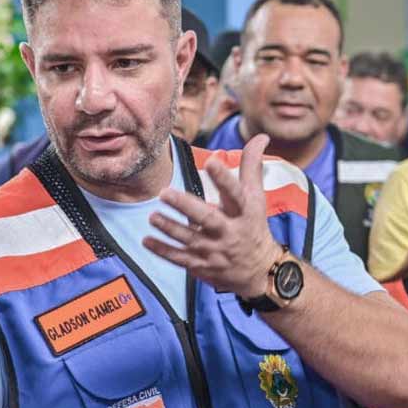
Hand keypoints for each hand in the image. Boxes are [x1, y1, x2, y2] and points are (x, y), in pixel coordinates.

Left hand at [144, 133, 281, 297]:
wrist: (259, 271)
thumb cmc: (253, 225)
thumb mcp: (257, 197)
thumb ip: (252, 166)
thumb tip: (261, 136)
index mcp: (243, 212)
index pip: (235, 193)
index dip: (224, 178)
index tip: (212, 161)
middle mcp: (229, 231)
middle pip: (207, 219)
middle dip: (186, 206)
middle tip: (165, 193)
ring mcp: (215, 250)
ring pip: (189, 239)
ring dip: (169, 228)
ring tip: (152, 216)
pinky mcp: (202, 265)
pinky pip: (180, 258)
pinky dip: (163, 251)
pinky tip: (147, 241)